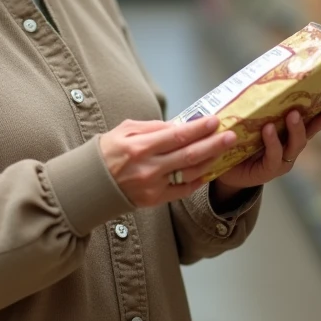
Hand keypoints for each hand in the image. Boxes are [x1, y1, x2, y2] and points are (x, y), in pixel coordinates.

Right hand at [99, 116, 237, 207]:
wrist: (90, 185)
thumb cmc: (107, 152)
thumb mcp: (125, 131)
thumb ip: (153, 127)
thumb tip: (178, 124)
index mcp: (140, 146)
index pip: (177, 135)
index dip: (198, 128)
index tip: (214, 120)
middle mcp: (148, 167)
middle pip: (189, 154)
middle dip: (213, 144)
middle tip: (230, 135)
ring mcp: (153, 186)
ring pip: (190, 173)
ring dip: (210, 161)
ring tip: (224, 150)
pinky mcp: (154, 200)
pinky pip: (183, 190)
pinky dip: (198, 180)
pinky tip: (209, 170)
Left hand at [211, 106, 320, 205]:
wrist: (218, 166)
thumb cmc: (235, 139)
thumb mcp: (248, 120)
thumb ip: (256, 106)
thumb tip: (257, 77)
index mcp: (287, 134)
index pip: (310, 123)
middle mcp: (288, 148)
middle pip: (307, 133)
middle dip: (314, 119)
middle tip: (310, 102)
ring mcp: (281, 161)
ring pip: (294, 145)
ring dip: (295, 129)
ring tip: (292, 114)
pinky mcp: (268, 171)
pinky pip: (274, 156)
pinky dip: (273, 142)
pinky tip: (268, 130)